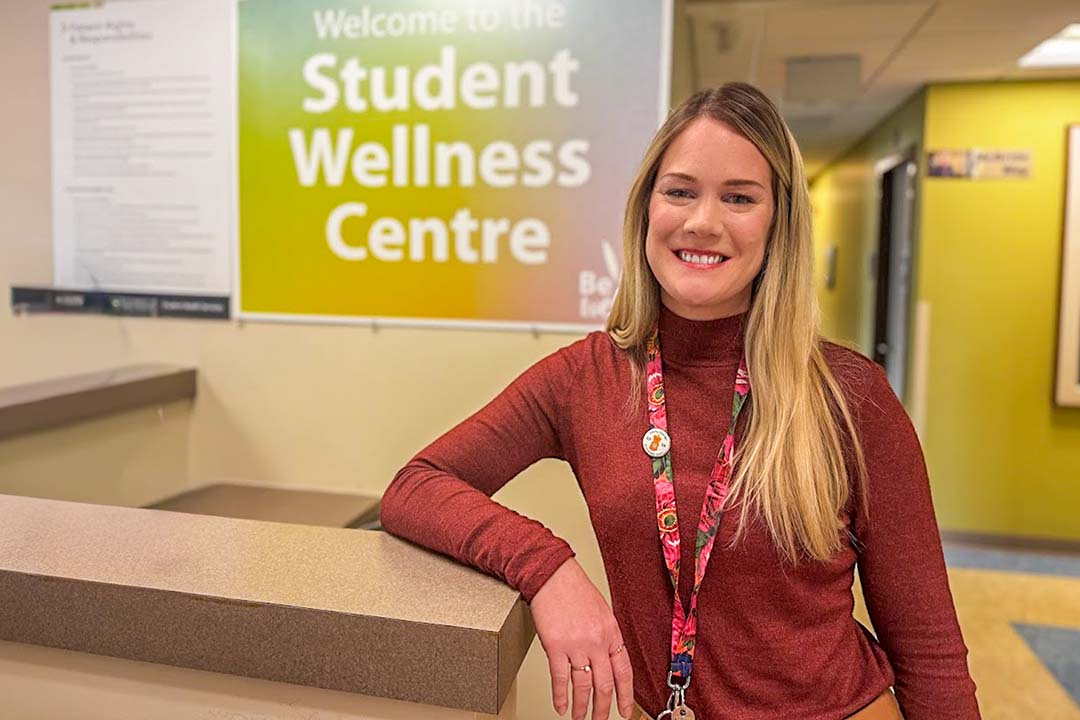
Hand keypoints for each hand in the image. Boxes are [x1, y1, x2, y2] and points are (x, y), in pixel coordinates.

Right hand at [530, 558, 633, 719]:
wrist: (552, 575)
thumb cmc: (574, 589)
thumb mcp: (602, 612)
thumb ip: (605, 636)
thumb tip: (607, 658)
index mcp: (612, 633)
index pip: (624, 672)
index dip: (626, 696)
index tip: (625, 711)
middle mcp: (597, 641)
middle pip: (605, 684)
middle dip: (603, 709)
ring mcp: (576, 645)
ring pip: (583, 686)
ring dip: (582, 707)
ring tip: (579, 718)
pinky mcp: (555, 646)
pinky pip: (560, 678)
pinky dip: (561, 695)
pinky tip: (560, 705)